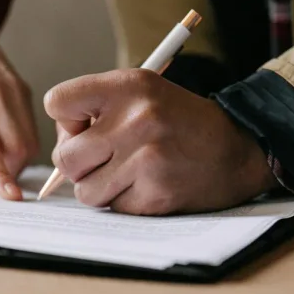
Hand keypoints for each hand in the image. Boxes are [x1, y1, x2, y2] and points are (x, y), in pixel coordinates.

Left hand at [0, 0, 38, 199]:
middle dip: (8, 172)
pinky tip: (2, 140)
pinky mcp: (22, 87)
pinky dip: (21, 144)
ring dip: (16, 161)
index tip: (11, 196)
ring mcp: (11, 89)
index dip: (0, 174)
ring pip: (29, 140)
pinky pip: (30, 127)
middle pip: (16, 148)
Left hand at [44, 70, 276, 214]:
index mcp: (129, 86)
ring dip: (100, 189)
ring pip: (84, 191)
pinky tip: (147, 186)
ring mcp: (145, 159)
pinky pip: (113, 208)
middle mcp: (136, 119)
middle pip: (64, 158)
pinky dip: (125, 202)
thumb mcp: (144, 95)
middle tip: (103, 161)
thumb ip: (98, 111)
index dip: (65, 122)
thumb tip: (59, 147)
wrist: (237, 150)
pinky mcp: (154, 194)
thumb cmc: (179, 124)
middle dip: (78, 166)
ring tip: (128, 174)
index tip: (85, 127)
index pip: (57, 103)